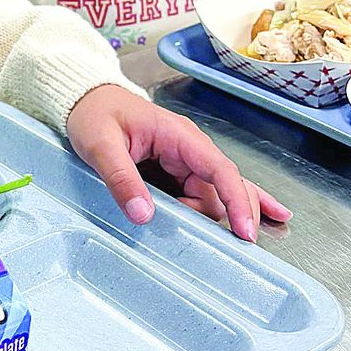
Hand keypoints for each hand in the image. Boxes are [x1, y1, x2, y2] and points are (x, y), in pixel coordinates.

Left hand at [65, 85, 291, 240]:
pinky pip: (207, 191)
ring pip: (215, 195)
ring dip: (219, 217)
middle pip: (224, 187)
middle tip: (234, 248)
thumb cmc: (96, 114)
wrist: (87, 102)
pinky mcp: (177, 172)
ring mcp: (185, 161)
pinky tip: (262, 216)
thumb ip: (120, 178)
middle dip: (234, 214)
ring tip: (220, 243)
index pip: (220, 169)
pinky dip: (231, 205)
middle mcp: (189, 149)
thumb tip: (142, 214)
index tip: (244, 230)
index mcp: (178, 136)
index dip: (237, 200)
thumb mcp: (100, 145)